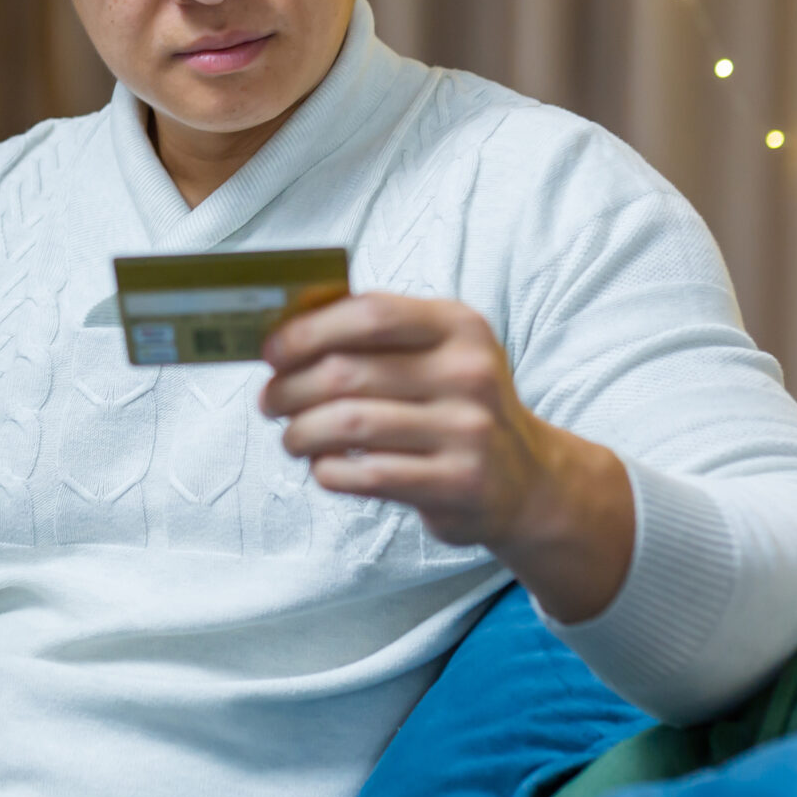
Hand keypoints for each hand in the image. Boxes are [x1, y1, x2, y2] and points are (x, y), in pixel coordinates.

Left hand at [259, 293, 633, 621]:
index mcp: (458, 326)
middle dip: (290, 388)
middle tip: (270, 402)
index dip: (308, 331)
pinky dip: (329, 471)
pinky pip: (368, 474)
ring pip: (349, 425)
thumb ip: (374, 337)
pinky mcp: (460, 483)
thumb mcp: (437, 355)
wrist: (527, 481)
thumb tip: (284, 333)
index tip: (271, 351)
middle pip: (347, 372)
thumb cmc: (458, 408)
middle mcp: (469, 373)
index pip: (370, 313)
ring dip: (300, 433)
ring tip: (291, 438)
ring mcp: (469, 430)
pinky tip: (324, 468)